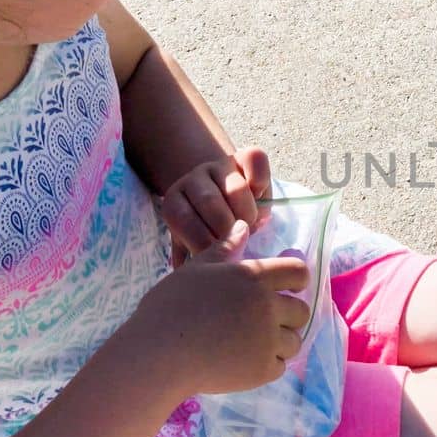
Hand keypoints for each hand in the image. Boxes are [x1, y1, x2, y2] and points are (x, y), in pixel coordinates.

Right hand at [132, 221, 309, 394]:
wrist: (157, 353)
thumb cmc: (171, 305)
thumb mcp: (197, 269)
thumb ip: (225, 248)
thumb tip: (244, 226)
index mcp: (254, 277)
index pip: (299, 272)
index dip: (297, 280)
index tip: (287, 288)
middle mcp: (268, 306)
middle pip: (302, 310)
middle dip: (289, 314)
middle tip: (263, 320)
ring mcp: (268, 340)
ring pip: (294, 341)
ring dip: (280, 342)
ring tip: (252, 343)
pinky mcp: (262, 370)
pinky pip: (280, 366)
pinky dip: (267, 365)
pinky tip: (244, 360)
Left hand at [160, 147, 271, 266]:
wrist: (221, 195)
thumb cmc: (209, 228)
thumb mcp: (194, 242)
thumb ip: (190, 258)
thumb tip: (185, 279)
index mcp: (174, 202)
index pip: (184, 220)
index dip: (204, 242)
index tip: (220, 258)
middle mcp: (192, 179)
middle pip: (210, 202)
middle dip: (228, 229)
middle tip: (240, 243)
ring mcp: (218, 165)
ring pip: (236, 188)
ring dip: (248, 213)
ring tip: (252, 227)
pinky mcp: (243, 156)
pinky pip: (256, 162)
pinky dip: (262, 183)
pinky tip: (261, 199)